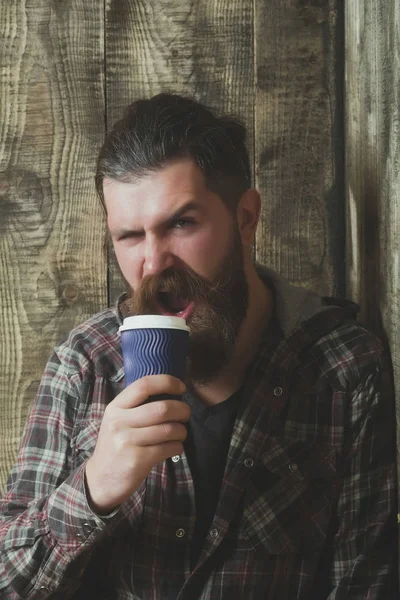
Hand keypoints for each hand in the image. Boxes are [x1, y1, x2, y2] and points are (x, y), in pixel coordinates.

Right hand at [85, 375, 189, 514]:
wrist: (100, 480)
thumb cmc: (115, 445)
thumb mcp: (117, 420)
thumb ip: (136, 406)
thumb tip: (170, 392)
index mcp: (115, 407)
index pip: (144, 385)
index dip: (167, 382)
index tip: (181, 388)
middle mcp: (119, 422)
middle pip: (162, 408)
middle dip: (182, 410)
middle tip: (186, 414)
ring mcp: (127, 441)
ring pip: (168, 429)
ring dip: (182, 431)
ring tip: (180, 433)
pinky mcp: (137, 460)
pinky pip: (168, 448)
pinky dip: (177, 446)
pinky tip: (174, 447)